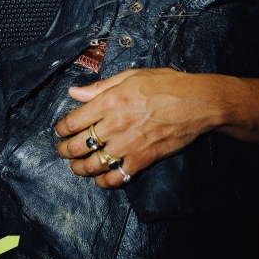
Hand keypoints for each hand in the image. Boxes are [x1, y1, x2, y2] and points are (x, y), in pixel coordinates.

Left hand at [54, 67, 213, 187]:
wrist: (197, 103)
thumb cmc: (167, 85)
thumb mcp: (131, 76)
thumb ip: (100, 87)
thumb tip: (75, 92)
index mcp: (109, 101)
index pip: (72, 121)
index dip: (61, 129)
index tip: (61, 131)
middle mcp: (114, 124)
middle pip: (77, 146)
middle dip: (65, 151)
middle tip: (64, 151)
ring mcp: (128, 144)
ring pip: (92, 165)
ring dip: (80, 169)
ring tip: (77, 167)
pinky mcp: (142, 159)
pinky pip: (116, 177)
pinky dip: (104, 181)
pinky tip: (101, 178)